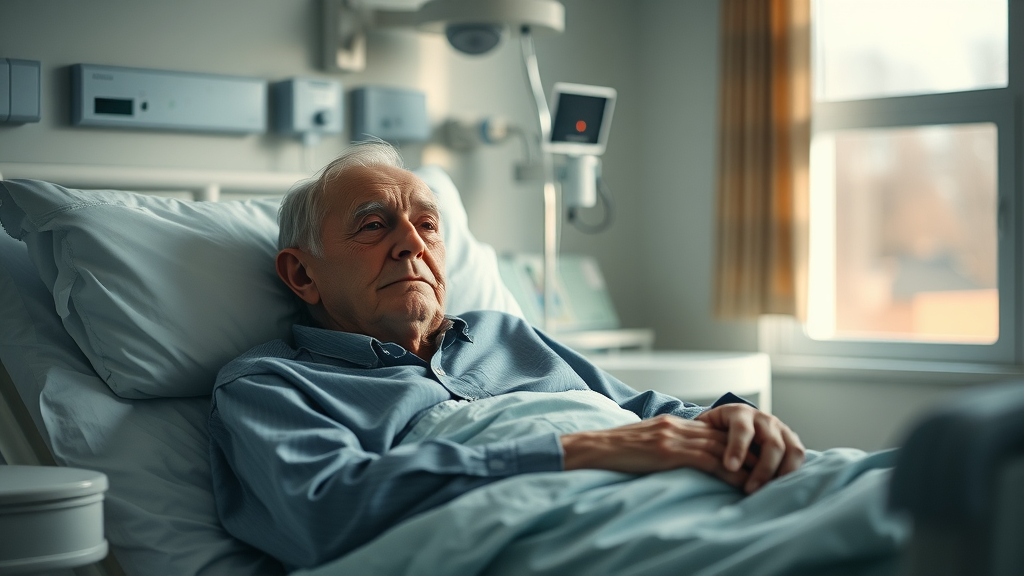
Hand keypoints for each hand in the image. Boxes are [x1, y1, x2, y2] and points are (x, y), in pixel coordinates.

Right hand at [560, 415, 754, 488]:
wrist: (594, 448)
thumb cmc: (615, 451)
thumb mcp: (645, 444)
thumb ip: (667, 447)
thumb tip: (682, 460)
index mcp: (674, 424)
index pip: (714, 431)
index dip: (737, 444)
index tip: (756, 456)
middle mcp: (679, 427)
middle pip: (724, 437)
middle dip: (750, 452)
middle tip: (772, 466)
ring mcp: (674, 437)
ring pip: (722, 448)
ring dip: (746, 464)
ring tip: (765, 479)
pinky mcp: (669, 451)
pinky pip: (707, 461)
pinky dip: (728, 472)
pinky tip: (741, 483)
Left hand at [695, 404, 804, 493]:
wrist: (731, 423)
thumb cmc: (713, 432)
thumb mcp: (705, 430)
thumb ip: (701, 440)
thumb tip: (689, 459)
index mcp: (739, 412)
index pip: (741, 429)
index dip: (737, 448)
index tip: (729, 467)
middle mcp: (763, 419)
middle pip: (771, 444)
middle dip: (762, 469)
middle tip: (749, 489)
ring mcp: (781, 429)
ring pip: (790, 450)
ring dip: (780, 473)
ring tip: (767, 492)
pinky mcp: (792, 440)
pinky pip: (799, 455)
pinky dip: (792, 471)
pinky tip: (781, 487)